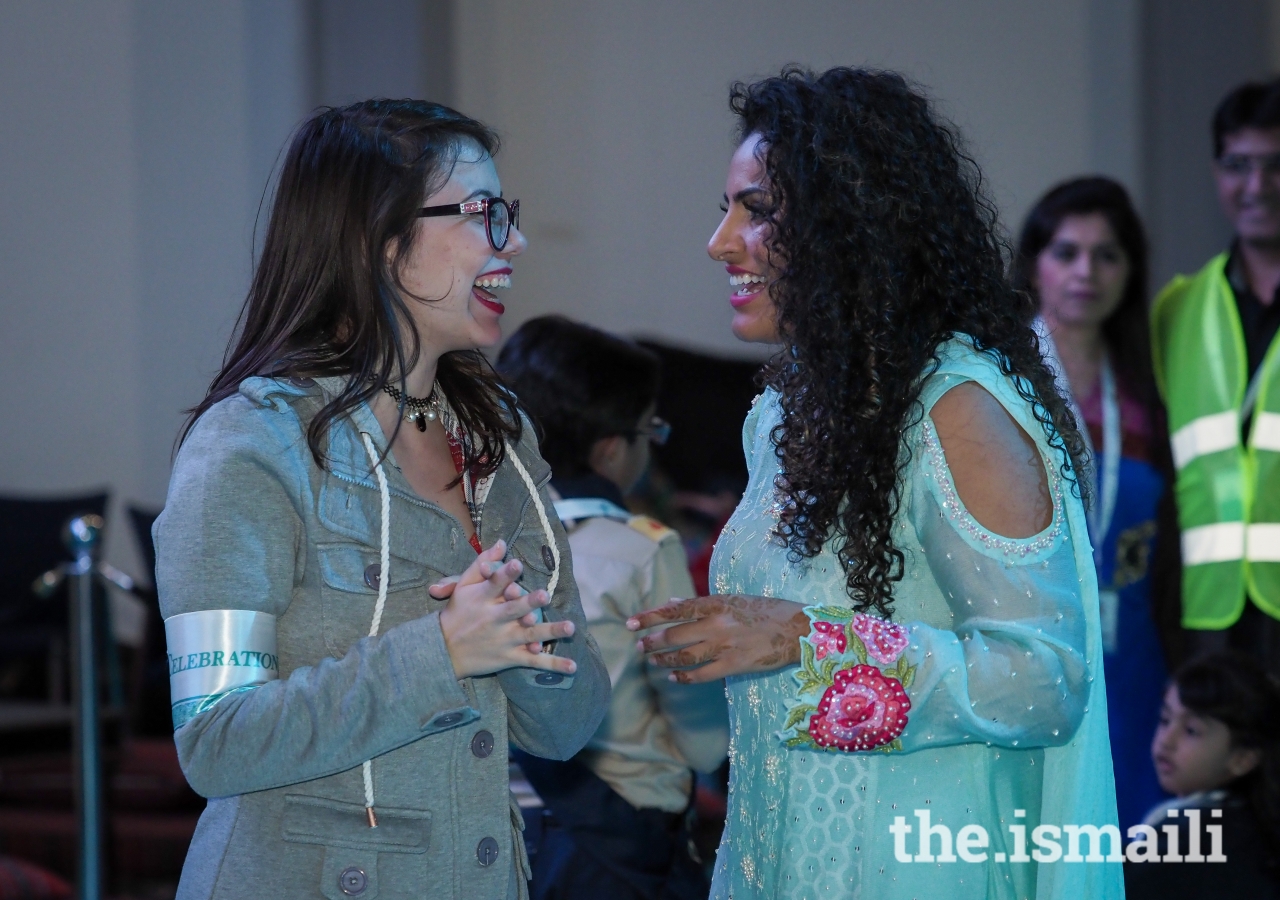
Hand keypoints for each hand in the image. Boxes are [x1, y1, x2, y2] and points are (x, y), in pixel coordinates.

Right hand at [430, 540, 576, 678]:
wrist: (443, 650)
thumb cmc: (457, 612)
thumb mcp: (464, 586)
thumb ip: (483, 563)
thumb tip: (502, 542)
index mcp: (482, 599)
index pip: (494, 584)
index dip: (505, 574)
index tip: (516, 564)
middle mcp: (494, 620)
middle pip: (513, 610)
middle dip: (529, 603)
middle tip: (545, 595)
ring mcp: (504, 640)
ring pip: (529, 635)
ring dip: (550, 632)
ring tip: (571, 627)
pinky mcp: (510, 658)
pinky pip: (533, 662)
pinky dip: (553, 664)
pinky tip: (573, 666)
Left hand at [626, 594, 808, 682]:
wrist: (798, 628)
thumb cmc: (767, 610)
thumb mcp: (734, 599)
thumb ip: (703, 604)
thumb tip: (673, 602)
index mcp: (716, 603)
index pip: (675, 609)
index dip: (651, 616)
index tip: (632, 623)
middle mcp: (717, 623)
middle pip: (675, 634)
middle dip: (653, 641)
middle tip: (639, 646)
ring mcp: (725, 645)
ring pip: (685, 655)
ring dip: (665, 659)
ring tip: (653, 661)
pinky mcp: (734, 665)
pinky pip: (702, 674)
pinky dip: (685, 676)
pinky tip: (674, 677)